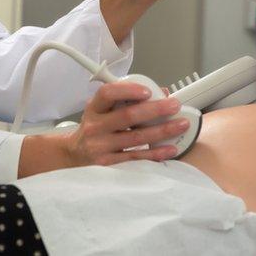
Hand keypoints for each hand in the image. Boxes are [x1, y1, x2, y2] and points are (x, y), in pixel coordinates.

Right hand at [62, 81, 191, 165]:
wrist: (75, 155)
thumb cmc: (96, 128)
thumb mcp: (103, 110)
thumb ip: (127, 100)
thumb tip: (162, 93)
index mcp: (95, 108)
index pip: (108, 93)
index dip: (128, 90)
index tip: (148, 91)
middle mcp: (95, 126)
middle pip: (127, 116)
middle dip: (155, 110)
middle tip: (174, 106)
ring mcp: (100, 147)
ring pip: (136, 137)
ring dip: (162, 131)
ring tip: (180, 125)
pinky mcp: (108, 164)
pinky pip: (136, 158)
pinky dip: (155, 153)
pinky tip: (170, 148)